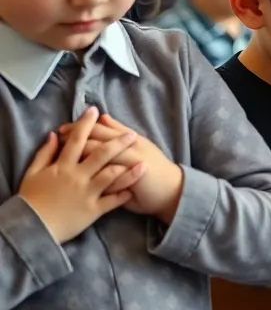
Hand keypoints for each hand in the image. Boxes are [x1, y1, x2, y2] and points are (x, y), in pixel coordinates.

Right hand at [18, 107, 144, 243]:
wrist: (32, 228)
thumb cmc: (31, 199)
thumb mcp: (33, 174)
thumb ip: (44, 153)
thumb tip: (54, 135)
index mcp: (63, 166)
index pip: (77, 140)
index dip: (85, 124)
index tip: (94, 111)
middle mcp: (77, 177)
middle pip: (101, 154)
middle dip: (118, 142)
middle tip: (131, 134)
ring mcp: (87, 193)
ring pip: (111, 176)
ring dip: (128, 167)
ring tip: (142, 160)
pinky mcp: (93, 210)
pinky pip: (113, 201)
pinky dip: (124, 194)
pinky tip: (135, 187)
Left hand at [62, 114, 183, 224]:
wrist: (172, 191)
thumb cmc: (153, 171)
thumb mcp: (138, 146)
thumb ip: (121, 133)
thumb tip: (103, 118)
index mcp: (132, 138)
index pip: (102, 127)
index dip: (82, 126)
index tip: (63, 127)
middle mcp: (130, 146)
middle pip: (98, 136)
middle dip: (76, 134)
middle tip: (58, 134)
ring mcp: (130, 160)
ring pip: (99, 150)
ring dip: (80, 149)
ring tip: (62, 151)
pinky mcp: (130, 176)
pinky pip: (106, 170)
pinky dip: (92, 170)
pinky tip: (76, 171)